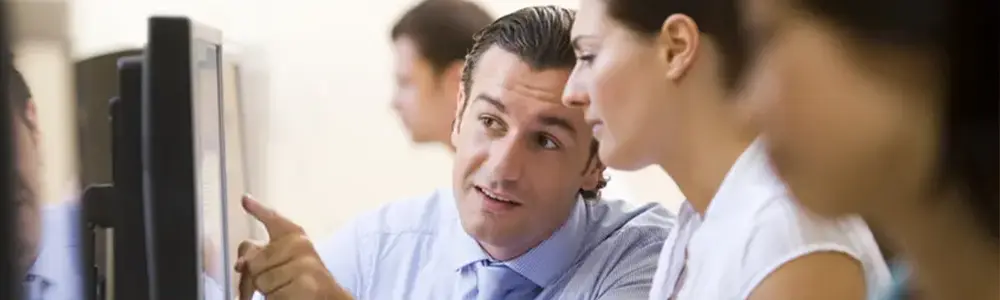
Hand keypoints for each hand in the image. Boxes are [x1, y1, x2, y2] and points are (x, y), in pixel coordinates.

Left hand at [234, 195, 350, 299]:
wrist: (329, 296)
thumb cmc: (304, 278)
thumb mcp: (283, 260)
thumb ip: (259, 255)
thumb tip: (240, 263)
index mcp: (294, 236)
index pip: (273, 219)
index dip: (258, 209)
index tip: (245, 200)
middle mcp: (300, 246)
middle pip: (255, 262)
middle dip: (258, 275)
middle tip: (277, 278)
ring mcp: (304, 265)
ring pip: (262, 281)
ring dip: (268, 291)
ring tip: (286, 287)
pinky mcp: (306, 286)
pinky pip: (273, 296)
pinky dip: (277, 299)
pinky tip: (290, 295)